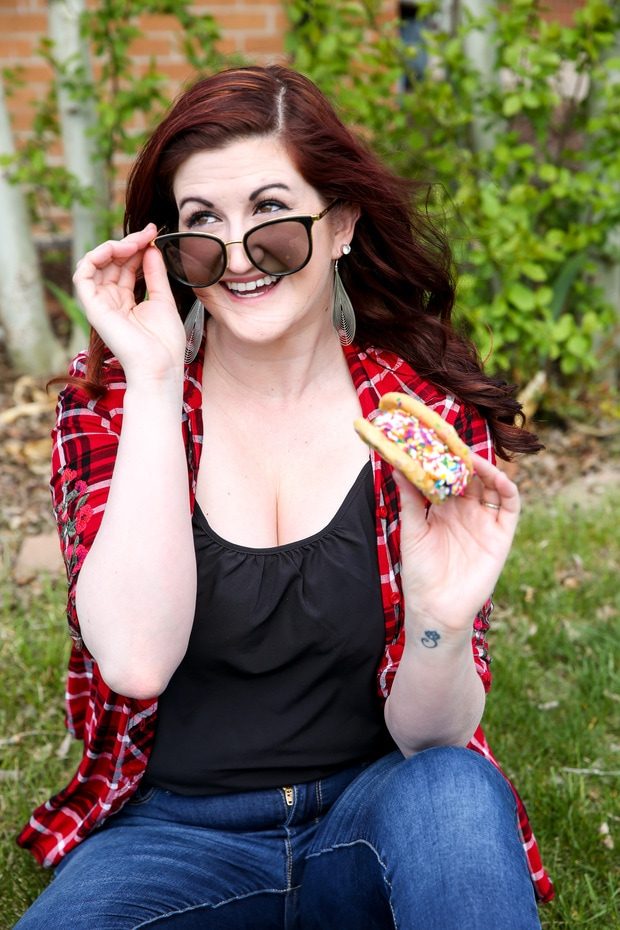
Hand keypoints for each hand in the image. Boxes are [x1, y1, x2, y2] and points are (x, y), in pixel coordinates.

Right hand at [73, 223, 186, 384]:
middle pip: (112, 262)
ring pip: (95, 264)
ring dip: (113, 247)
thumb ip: (155, 273)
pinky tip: (114, 250)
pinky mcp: (92, 307)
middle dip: (129, 243)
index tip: (153, 232)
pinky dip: (95, 257)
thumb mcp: (163, 299)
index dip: (138, 247)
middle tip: (148, 233)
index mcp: (127, 301)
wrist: (160, 365)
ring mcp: (101, 304)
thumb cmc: (165, 342)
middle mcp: (111, 301)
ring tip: (134, 243)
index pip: (126, 265)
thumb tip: (150, 248)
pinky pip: (83, 275)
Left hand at [394, 453, 519, 634]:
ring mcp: (485, 521)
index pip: (448, 476)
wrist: (436, 608)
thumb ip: (409, 499)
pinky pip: (510, 506)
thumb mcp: (411, 530)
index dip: (445, 459)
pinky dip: (508, 488)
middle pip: (471, 477)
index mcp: (443, 509)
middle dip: (465, 459)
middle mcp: (466, 512)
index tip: (435, 439)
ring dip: (486, 469)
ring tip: (473, 458)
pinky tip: (497, 477)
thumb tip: (396, 465)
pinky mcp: (501, 535)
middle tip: (455, 442)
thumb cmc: (419, 573)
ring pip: (492, 486)